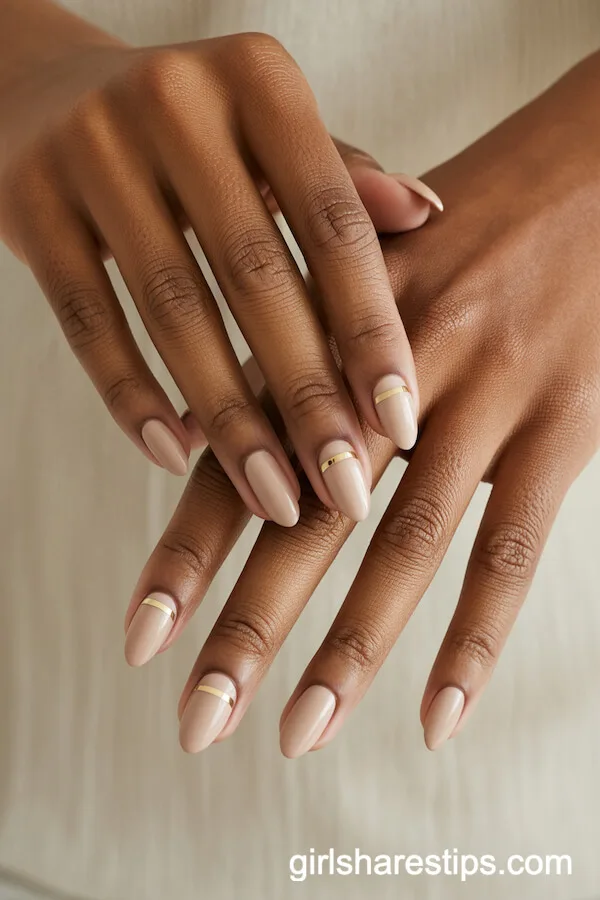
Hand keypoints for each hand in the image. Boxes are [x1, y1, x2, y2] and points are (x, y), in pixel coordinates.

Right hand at [0, 0, 441, 525]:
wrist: (47, 92)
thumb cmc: (190, 133)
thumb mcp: (268, 135)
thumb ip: (339, 179)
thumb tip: (424, 214)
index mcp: (258, 81)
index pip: (333, 225)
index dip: (371, 331)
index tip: (398, 426)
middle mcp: (176, 101)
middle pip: (258, 280)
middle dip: (307, 400)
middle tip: (343, 489)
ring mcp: (92, 150)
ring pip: (174, 313)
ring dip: (229, 422)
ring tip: (272, 498)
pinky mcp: (29, 204)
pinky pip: (87, 322)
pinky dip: (133, 399)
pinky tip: (177, 455)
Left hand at [123, 50, 599, 754]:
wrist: (589, 172)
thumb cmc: (462, 228)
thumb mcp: (359, 268)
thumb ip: (298, 354)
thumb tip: (236, 447)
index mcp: (326, 327)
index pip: (236, 454)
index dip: (185, 549)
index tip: (142, 637)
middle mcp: (390, 368)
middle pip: (306, 515)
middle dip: (248, 625)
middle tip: (197, 720)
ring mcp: (482, 397)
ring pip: (404, 542)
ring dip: (348, 649)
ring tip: (298, 734)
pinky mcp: (563, 426)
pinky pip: (513, 547)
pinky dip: (475, 639)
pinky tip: (438, 717)